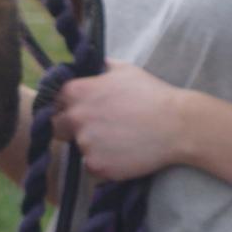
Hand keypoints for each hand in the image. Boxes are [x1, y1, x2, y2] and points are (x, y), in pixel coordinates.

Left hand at [51, 61, 184, 180]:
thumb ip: (98, 67)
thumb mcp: (123, 69)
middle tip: (98, 128)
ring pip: (78, 147)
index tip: (81, 110)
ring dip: (92, 146)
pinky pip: (92, 166)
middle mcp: (75, 117)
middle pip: (58, 127)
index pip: (54, 101)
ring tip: (119, 139)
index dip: (66, 106)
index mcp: (76, 91)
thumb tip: (89, 65)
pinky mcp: (97, 165)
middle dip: (71, 127)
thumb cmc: (152, 94)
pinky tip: (123, 153)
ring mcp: (85, 143)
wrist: (178, 125)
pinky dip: (104, 163)